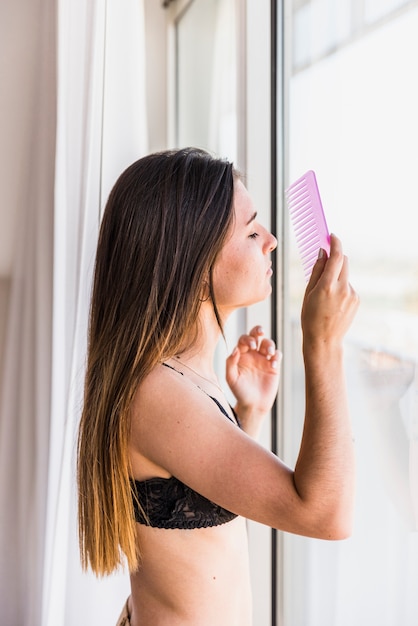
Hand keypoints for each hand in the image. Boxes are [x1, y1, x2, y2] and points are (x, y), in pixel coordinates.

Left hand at [226, 326, 280, 415]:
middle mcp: (252, 354)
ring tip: (269, 354)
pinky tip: (273, 364)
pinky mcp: (274, 367)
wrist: (253, 405)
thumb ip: (230, 363)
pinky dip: (276, 356)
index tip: (251, 345)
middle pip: (256, 336)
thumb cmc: (239, 392)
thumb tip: (236, 349)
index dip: (247, 338)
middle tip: (260, 332)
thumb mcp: (231, 378)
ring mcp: (264, 359)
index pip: (243, 340)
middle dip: (258, 330)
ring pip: (268, 343)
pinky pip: (277, 355)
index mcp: (241, 355)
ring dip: (269, 344)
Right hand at [301, 234, 358, 351]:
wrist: (324, 340)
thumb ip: (317, 270)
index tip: (332, 236)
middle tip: (326, 261)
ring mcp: (352, 294)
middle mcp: (343, 288)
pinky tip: (333, 302)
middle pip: (344, 261)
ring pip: (345, 275)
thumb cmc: (311, 318)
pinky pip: (348, 286)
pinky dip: (341, 287)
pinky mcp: (356, 299)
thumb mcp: (308, 293)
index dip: (335, 243)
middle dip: (336, 258)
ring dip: (337, 276)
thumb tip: (322, 253)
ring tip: (326, 294)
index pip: (337, 256)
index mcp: (327, 285)